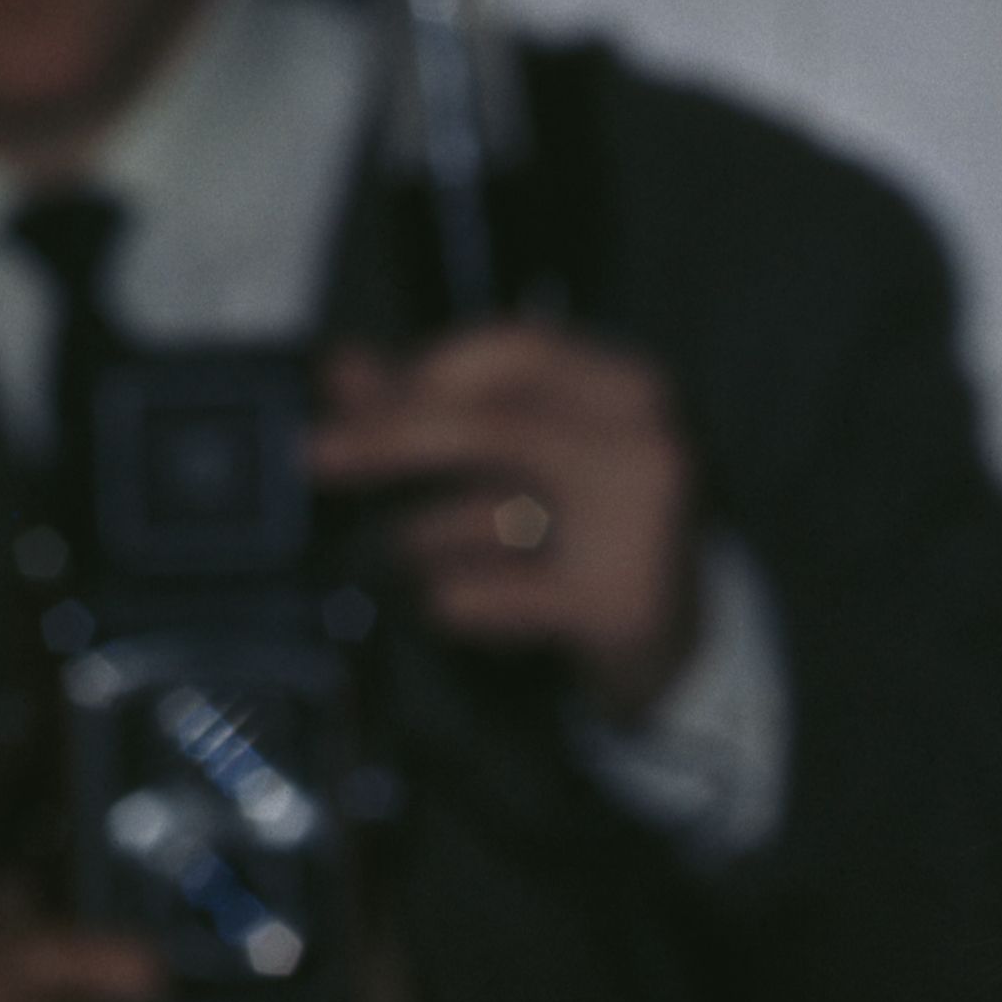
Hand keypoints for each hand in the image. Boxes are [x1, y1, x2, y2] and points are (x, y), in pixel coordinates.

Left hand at [312, 327, 702, 723]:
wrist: (686, 651)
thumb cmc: (596, 532)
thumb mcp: (525, 450)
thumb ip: (438, 403)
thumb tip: (342, 367)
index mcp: (633, 391)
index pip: (516, 350)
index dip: (425, 370)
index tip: (353, 398)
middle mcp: (648, 450)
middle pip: (491, 425)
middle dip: (390, 439)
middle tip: (314, 456)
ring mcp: (641, 531)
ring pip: (490, 515)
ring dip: (424, 537)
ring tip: (410, 552)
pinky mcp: (618, 607)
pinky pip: (492, 594)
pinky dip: (457, 602)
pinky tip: (454, 606)